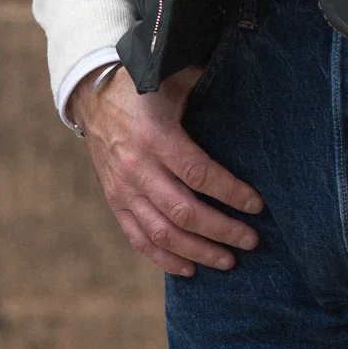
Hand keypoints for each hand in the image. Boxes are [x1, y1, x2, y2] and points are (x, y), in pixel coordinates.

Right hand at [75, 65, 262, 276]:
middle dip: (222, 231)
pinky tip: (190, 270)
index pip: (198, 174)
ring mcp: (122, 188)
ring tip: (229, 262)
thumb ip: (205, 85)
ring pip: (163, 233)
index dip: (231, 193)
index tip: (257, 205)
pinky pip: (138, 239)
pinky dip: (164, 259)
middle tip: (251, 241)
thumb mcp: (171, 78)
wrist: (91, 94)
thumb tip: (249, 87)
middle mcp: (136, 167)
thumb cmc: (143, 87)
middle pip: (184, 212)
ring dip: (199, 252)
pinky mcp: (115, 201)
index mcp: (154, 136)